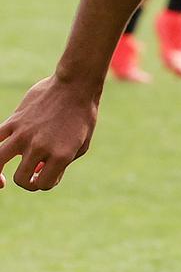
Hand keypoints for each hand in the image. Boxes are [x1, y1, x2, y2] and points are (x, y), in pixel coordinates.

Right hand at [0, 77, 99, 191]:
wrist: (76, 87)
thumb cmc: (82, 117)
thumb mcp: (81, 146)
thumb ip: (61, 165)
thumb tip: (37, 174)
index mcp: (61, 155)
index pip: (42, 184)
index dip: (45, 183)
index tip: (49, 175)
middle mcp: (40, 147)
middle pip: (21, 179)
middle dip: (27, 181)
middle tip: (31, 173)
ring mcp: (24, 134)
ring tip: (2, 177)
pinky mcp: (14, 121)